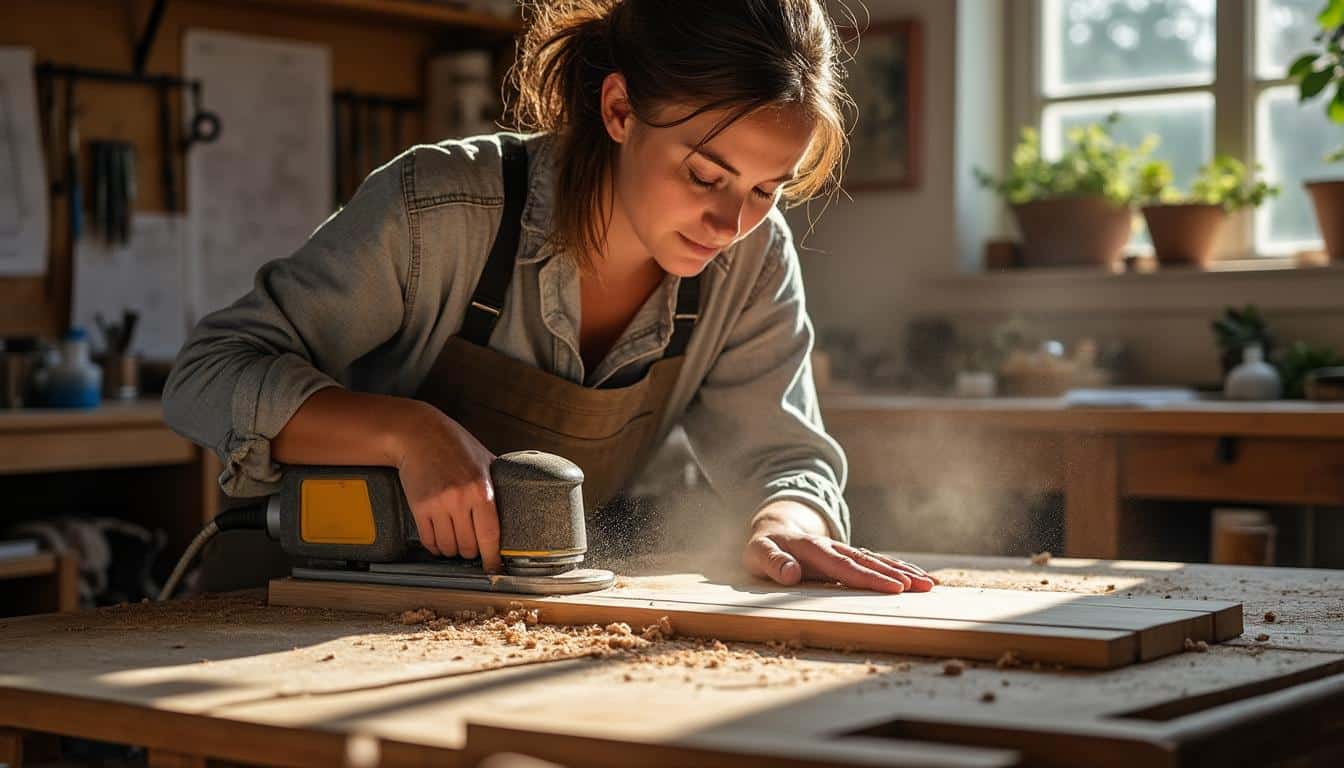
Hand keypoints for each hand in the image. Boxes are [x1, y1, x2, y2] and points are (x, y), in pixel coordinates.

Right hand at [389, 401, 501, 571]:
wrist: (418, 434)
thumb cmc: (454, 444)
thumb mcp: (485, 459)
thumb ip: (499, 480)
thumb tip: (518, 498)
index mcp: (482, 489)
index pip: (491, 534)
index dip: (493, 557)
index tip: (494, 567)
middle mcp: (461, 499)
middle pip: (469, 546)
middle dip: (472, 553)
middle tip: (474, 550)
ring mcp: (438, 505)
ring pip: (448, 547)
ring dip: (453, 551)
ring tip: (456, 543)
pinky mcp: (419, 507)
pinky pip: (429, 540)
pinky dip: (435, 546)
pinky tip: (439, 541)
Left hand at [742, 500, 936, 593]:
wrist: (772, 531)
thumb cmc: (763, 549)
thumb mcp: (758, 555)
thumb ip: (773, 563)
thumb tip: (791, 575)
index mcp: (814, 549)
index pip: (845, 566)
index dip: (870, 578)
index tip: (894, 587)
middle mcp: (834, 548)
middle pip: (869, 562)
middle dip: (897, 575)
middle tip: (923, 586)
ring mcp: (843, 551)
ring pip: (877, 561)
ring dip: (903, 571)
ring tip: (929, 584)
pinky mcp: (848, 558)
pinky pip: (875, 562)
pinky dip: (896, 569)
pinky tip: (915, 578)